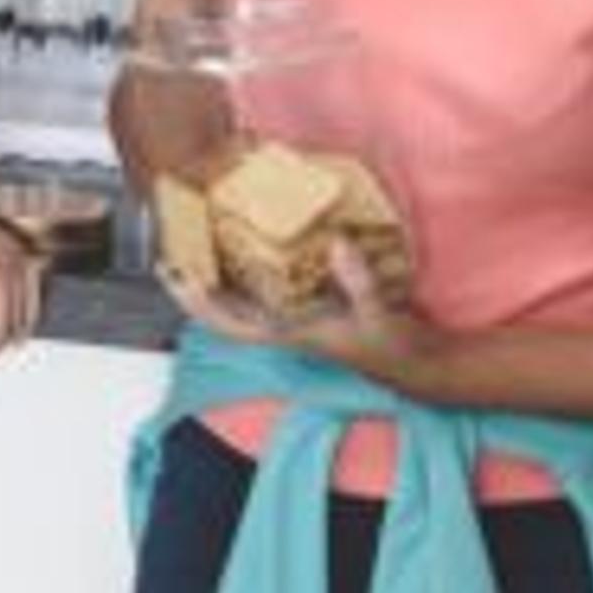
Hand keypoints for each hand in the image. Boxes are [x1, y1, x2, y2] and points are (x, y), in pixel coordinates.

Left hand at [159, 239, 444, 392]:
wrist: (420, 363)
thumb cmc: (394, 350)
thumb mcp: (378, 316)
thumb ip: (358, 283)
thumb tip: (336, 244)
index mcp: (288, 332)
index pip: (228, 322)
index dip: (196, 301)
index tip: (172, 274)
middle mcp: (285, 323)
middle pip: (227, 302)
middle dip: (199, 275)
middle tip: (175, 237)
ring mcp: (297, 312)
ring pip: (248, 290)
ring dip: (225, 265)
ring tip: (204, 228)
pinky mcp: (315, 301)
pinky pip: (276, 278)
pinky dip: (264, 258)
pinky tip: (260, 231)